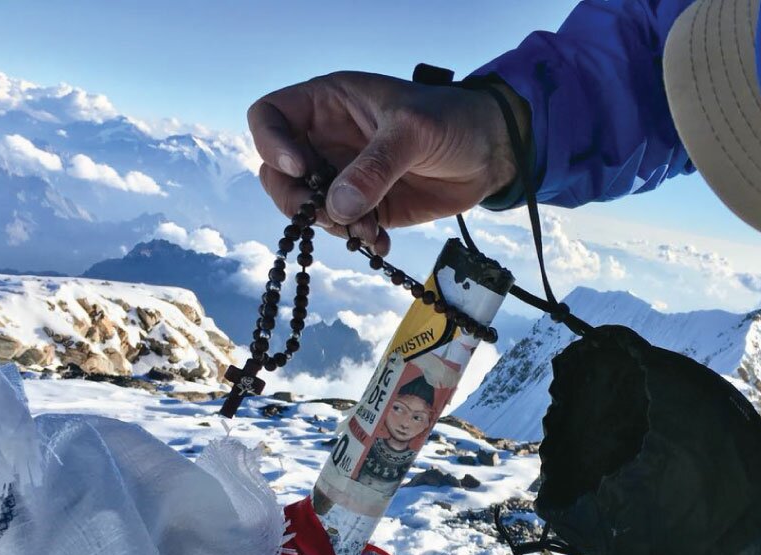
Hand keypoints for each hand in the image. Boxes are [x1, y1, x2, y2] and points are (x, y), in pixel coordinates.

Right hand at [248, 72, 521, 254]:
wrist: (491, 153)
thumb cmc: (453, 120)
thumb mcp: (413, 131)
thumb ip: (375, 167)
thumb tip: (337, 207)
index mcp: (327, 104)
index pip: (269, 117)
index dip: (271, 143)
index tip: (300, 167)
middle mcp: (326, 139)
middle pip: (278, 172)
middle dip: (296, 200)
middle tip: (328, 216)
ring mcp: (343, 176)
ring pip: (308, 207)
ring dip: (332, 225)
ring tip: (370, 229)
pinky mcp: (366, 207)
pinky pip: (343, 229)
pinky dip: (356, 241)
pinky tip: (381, 244)